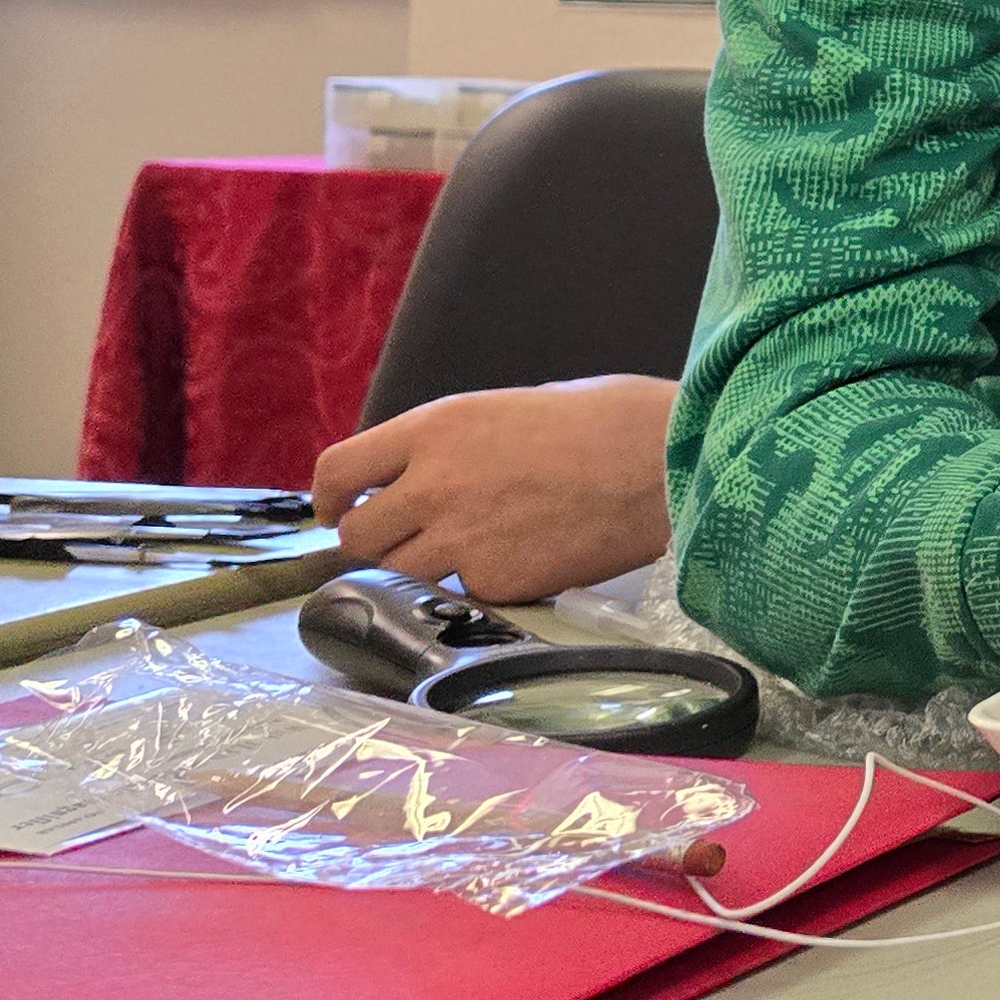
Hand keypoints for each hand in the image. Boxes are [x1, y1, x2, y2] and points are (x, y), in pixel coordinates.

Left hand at [310, 374, 678, 602]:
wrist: (669, 464)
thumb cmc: (608, 421)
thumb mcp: (514, 407)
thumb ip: (455, 443)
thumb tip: (424, 473)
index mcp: (436, 428)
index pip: (337, 470)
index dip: (330, 497)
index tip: (339, 508)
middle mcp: (433, 484)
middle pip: (358, 534)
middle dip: (376, 539)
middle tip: (409, 537)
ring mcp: (463, 539)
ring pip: (399, 573)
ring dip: (422, 567)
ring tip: (471, 550)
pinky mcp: (498, 583)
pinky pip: (462, 592)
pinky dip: (481, 584)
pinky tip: (523, 559)